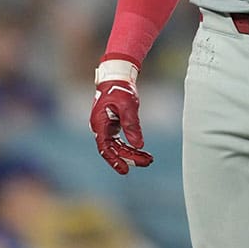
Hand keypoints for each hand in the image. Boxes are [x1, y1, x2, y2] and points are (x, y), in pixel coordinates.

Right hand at [89, 60, 153, 174]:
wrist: (117, 77)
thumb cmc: (120, 89)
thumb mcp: (128, 106)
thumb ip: (132, 125)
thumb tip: (139, 145)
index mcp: (99, 124)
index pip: (105, 148)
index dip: (115, 160)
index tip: (125, 170)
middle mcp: (100, 128)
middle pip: (114, 149)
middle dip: (130, 158)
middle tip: (148, 163)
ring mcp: (106, 127)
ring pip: (118, 146)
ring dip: (132, 153)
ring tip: (149, 160)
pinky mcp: (113, 125)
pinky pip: (121, 140)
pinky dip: (131, 145)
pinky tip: (142, 151)